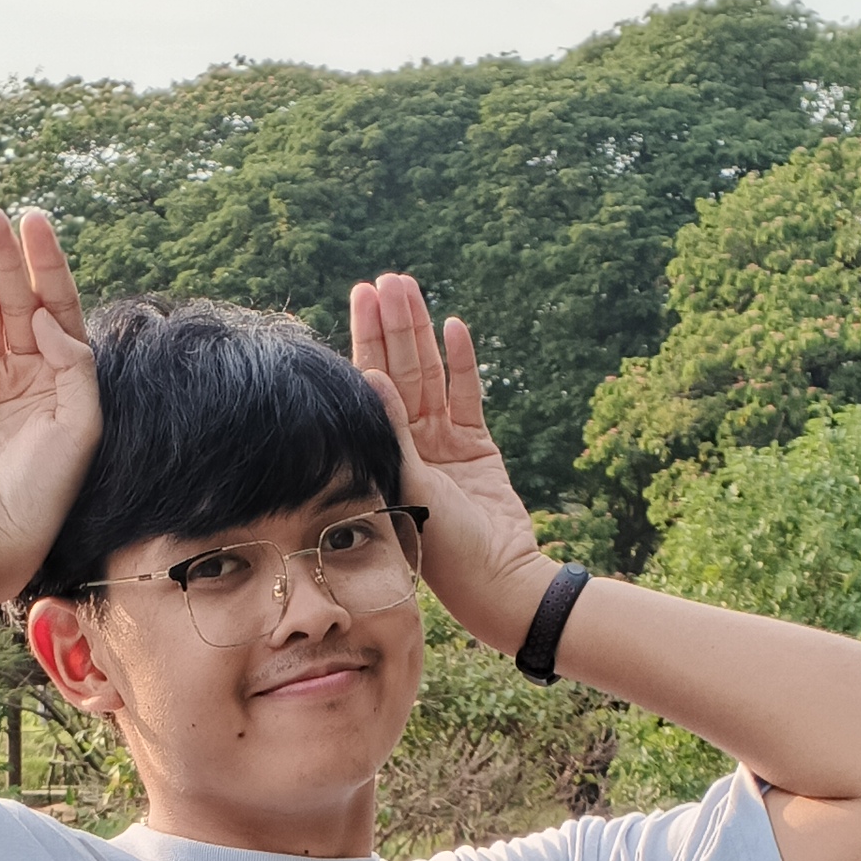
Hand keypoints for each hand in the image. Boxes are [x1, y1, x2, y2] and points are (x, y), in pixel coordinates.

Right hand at [0, 211, 100, 592]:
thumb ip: (75, 366)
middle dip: (4, 257)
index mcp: (63, 379)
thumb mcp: (80, 425)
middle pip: (16, 301)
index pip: (57, 307)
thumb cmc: (45, 489)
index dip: (47, 263)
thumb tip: (50, 321)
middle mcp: (26, 374)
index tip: (35, 222)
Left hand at [350, 275, 554, 654]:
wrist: (500, 580)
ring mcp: (442, 445)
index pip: (370, 385)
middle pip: (399, 370)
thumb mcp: (411, 489)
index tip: (360, 297)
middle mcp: (408, 445)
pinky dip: (462, 362)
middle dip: (393, 324)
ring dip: (422, 333)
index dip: (366, 339)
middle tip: (386, 279)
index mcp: (383, 454)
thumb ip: (394, 432)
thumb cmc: (446, 549)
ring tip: (411, 289)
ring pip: (430, 375)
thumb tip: (370, 375)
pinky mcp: (476, 447)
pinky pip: (467, 395)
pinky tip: (453, 326)